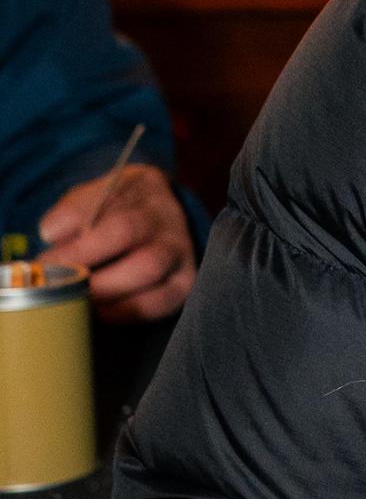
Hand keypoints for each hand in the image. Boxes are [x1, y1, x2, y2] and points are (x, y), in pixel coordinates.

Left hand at [37, 162, 195, 320]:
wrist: (154, 220)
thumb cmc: (115, 210)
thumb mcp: (92, 197)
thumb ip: (71, 211)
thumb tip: (50, 234)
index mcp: (145, 186)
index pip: (111, 213)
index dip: (78, 241)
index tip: (46, 260)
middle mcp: (168, 217)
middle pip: (131, 240)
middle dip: (87, 266)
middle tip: (57, 281)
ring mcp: (181, 250)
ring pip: (148, 270)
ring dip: (107, 290)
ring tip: (77, 298)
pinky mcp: (185, 282)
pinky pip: (160, 302)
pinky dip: (126, 311)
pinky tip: (100, 312)